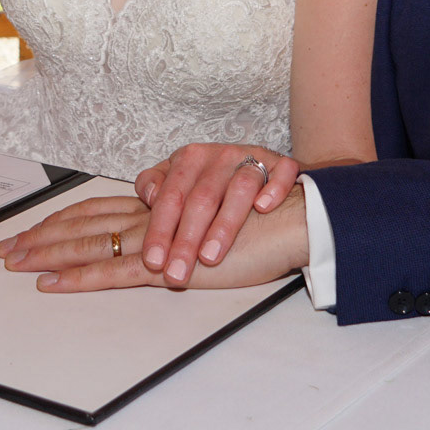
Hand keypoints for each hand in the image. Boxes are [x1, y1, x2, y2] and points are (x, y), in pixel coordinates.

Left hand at [0, 188, 309, 291]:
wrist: (292, 218)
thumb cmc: (255, 220)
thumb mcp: (205, 218)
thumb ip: (175, 221)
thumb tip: (153, 241)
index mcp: (158, 198)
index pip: (95, 206)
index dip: (58, 220)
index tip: (25, 234)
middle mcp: (152, 211)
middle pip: (84, 221)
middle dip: (42, 238)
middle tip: (5, 252)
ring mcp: (160, 236)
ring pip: (96, 244)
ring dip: (55, 258)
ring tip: (18, 267)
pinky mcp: (174, 261)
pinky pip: (118, 271)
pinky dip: (82, 278)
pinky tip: (55, 283)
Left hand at [131, 144, 300, 285]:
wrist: (261, 170)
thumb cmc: (214, 183)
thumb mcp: (180, 181)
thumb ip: (156, 186)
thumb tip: (149, 198)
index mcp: (189, 158)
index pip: (170, 195)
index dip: (159, 229)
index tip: (153, 261)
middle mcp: (219, 156)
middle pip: (201, 198)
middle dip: (187, 239)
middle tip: (177, 272)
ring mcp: (251, 158)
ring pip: (239, 188)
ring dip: (224, 223)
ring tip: (210, 257)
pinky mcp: (281, 164)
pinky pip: (280, 173)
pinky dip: (273, 188)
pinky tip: (263, 208)